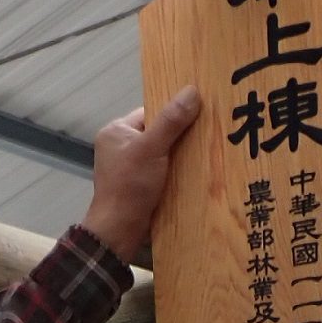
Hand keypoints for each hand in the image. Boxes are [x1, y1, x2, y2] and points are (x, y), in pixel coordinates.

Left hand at [80, 88, 201, 263]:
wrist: (119, 230)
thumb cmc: (130, 186)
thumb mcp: (152, 149)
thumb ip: (171, 121)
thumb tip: (192, 91)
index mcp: (117, 131)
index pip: (150, 112)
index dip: (173, 113)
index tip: (198, 115)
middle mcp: (120, 147)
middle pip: (157, 132)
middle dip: (179, 136)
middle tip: (205, 136)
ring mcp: (128, 168)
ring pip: (160, 153)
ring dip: (179, 157)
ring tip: (203, 155)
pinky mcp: (137, 186)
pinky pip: (160, 171)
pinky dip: (174, 173)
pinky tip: (192, 174)